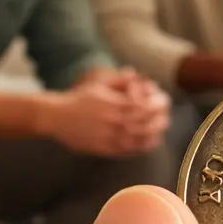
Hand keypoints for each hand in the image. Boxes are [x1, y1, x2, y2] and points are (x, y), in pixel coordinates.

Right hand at [42, 77, 169, 156]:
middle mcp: (114, 122)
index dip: (159, 105)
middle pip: (147, 124)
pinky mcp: (105, 149)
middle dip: (160, 120)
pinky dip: (142, 147)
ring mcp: (110, 137)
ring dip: (154, 135)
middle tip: (165, 117)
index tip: (164, 102)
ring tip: (160, 131)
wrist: (56, 117)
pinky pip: (129, 150)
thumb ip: (119, 80)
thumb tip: (134, 73)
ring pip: (140, 139)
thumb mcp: (99, 85)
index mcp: (115, 105)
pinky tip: (148, 143)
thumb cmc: (79, 99)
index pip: (146, 107)